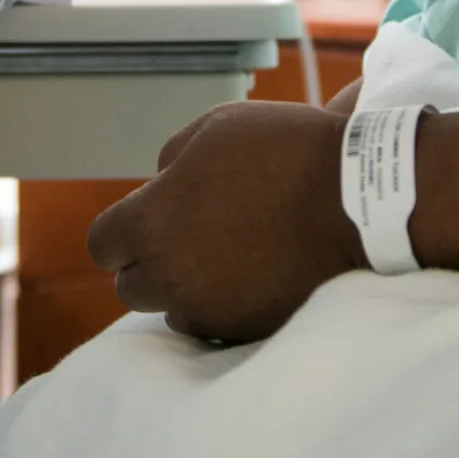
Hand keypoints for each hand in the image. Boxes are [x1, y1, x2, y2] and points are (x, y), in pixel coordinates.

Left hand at [85, 101, 362, 343]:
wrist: (356, 201)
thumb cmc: (283, 152)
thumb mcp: (216, 127)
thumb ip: (172, 157)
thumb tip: (160, 183)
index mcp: (151, 222)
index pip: (103, 244)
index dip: (121, 230)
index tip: (148, 218)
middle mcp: (169, 275)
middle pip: (130, 286)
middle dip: (150, 262)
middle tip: (188, 236)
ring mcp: (207, 309)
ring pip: (170, 310)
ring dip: (184, 288)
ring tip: (222, 257)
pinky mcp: (243, 330)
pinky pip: (213, 326)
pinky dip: (220, 306)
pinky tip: (248, 276)